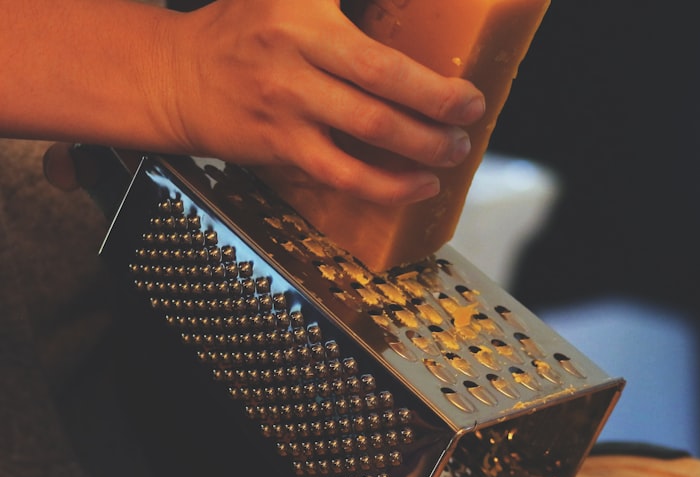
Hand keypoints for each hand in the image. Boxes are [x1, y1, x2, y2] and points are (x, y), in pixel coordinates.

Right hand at [162, 0, 485, 204]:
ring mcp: (287, 101)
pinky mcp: (282, 145)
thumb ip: (340, 1)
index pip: (373, 23)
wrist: (176, 76)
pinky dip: (389, 186)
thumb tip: (408, 10)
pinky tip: (420, 185)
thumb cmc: (244, 30)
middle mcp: (294, 48)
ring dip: (424, 144)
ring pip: (372, 128)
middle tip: (472, 109)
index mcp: (301, 5)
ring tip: (454, 149)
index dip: (418, 42)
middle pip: (384, 76)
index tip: (464, 66)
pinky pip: (345, 173)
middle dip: (440, 99)